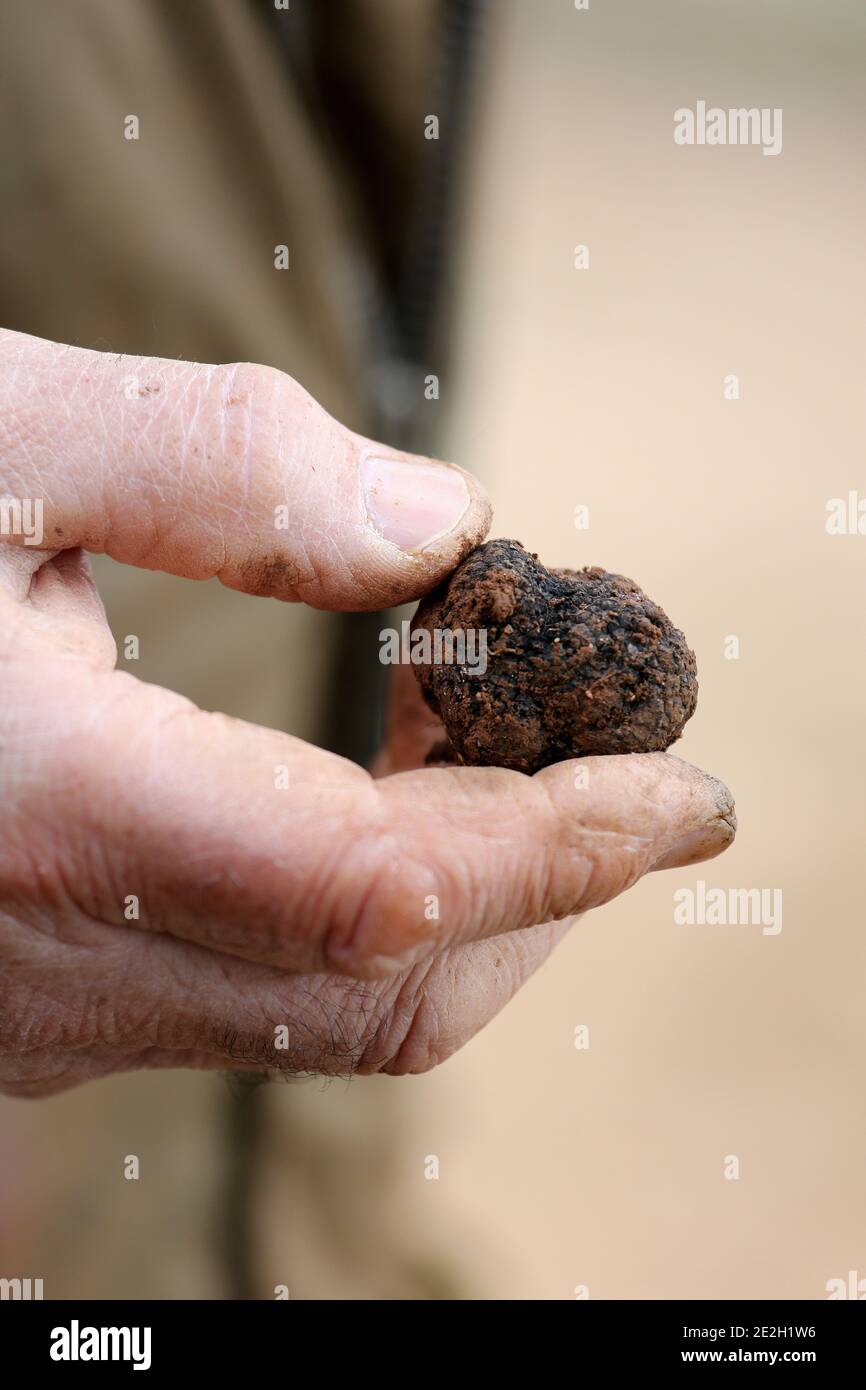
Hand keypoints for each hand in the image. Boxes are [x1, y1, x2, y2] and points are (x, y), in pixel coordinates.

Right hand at [0, 329, 734, 1094]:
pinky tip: (368, 790)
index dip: (561, 846)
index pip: (386, 890)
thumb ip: (216, 465)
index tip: (683, 795)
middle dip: (542, 888)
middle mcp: (50, 957)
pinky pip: (249, 996)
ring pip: (325, 1014)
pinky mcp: (28, 1002)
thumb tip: (440, 525)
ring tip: (497, 747)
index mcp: (45, 812)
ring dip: (460, 894)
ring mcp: (37, 1008)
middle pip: (385, 990)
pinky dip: (359, 907)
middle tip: (611, 757)